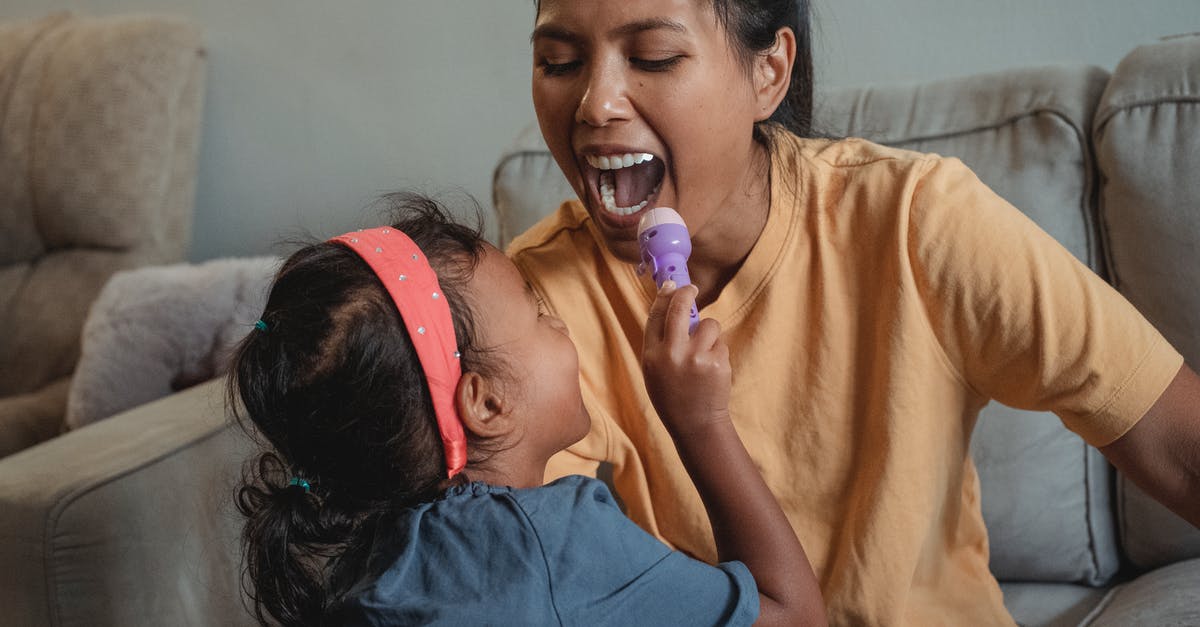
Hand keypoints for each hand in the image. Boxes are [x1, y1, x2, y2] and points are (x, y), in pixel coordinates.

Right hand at [642, 281, 730, 437]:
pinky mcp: (717, 363)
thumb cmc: (673, 396)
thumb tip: (672, 305)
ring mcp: (696, 357)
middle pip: (680, 308)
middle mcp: (672, 353)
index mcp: (652, 355)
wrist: (695, 424)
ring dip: (709, 332)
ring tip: (704, 353)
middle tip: (692, 289)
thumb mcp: (655, 370)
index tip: (672, 285)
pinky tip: (712, 370)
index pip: (655, 315)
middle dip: (687, 293)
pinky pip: (721, 343)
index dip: (664, 296)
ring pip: (709, 324)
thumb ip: (661, 342)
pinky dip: (718, 351)